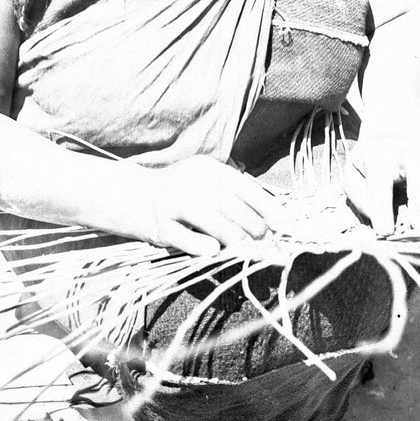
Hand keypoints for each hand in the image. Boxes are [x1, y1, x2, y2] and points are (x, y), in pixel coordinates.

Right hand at [140, 156, 281, 255]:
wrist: (135, 197)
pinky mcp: (159, 226)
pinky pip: (185, 238)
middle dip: (254, 227)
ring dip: (235, 238)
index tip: (284, 223)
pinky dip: (202, 246)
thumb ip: (236, 195)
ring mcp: (173, 203)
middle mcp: (190, 181)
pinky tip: (214, 251)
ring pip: (211, 221)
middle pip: (230, 205)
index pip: (244, 186)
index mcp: (208, 168)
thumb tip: (274, 219)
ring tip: (248, 249)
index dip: (267, 206)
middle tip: (267, 242)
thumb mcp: (207, 182)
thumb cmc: (183, 193)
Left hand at [341, 131, 419, 235]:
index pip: (380, 180)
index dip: (382, 208)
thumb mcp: (353, 180)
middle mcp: (406, 147)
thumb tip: (383, 221)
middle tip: (417, 226)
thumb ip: (362, 199)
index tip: (385, 231)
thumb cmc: (368, 169)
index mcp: (377, 153)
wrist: (386, 146)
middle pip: (418, 166)